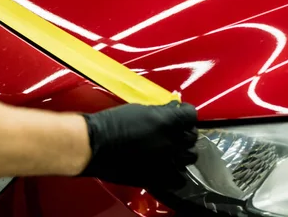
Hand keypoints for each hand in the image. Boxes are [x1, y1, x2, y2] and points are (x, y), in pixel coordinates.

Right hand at [79, 101, 197, 189]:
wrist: (95, 144)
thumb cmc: (112, 123)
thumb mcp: (138, 109)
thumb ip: (159, 112)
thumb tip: (171, 110)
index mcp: (167, 121)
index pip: (191, 115)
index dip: (185, 114)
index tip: (179, 114)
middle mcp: (172, 141)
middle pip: (192, 136)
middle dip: (184, 132)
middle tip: (173, 131)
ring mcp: (167, 161)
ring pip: (190, 157)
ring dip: (182, 152)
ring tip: (171, 150)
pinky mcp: (159, 177)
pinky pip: (179, 179)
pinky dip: (176, 173)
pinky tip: (167, 167)